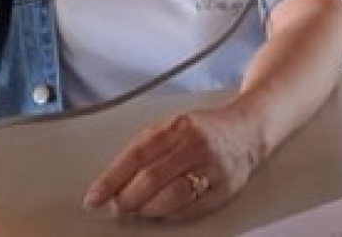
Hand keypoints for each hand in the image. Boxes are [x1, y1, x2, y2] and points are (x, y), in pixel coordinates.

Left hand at [83, 108, 259, 221]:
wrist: (247, 131)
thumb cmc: (202, 131)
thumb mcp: (171, 127)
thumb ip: (144, 150)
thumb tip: (113, 183)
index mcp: (178, 126)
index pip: (137, 155)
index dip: (112, 179)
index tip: (94, 197)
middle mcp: (197, 145)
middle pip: (152, 179)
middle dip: (128, 198)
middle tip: (118, 206)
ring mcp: (213, 168)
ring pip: (171, 198)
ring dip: (147, 209)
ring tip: (139, 209)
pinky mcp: (225, 189)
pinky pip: (190, 210)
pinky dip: (169, 215)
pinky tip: (161, 211)